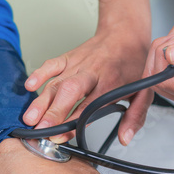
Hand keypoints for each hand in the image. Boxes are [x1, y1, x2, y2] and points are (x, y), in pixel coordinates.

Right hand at [23, 29, 150, 143]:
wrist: (125, 34)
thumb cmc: (132, 64)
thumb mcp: (143, 91)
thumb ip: (135, 117)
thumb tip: (125, 139)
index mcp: (110, 83)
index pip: (90, 106)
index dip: (74, 122)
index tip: (62, 135)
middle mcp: (92, 73)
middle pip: (70, 92)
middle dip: (54, 112)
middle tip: (41, 129)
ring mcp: (78, 64)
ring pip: (56, 82)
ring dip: (41, 101)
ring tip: (30, 119)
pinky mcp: (68, 57)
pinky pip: (51, 64)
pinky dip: (39, 74)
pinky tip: (29, 87)